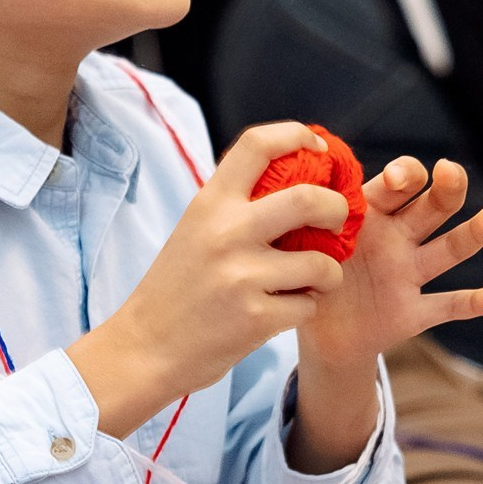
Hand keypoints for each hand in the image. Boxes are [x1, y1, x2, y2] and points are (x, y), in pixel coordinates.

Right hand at [68, 123, 352, 440]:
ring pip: (322, 263)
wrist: (144, 348)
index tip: (320, 150)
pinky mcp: (256, 318)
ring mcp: (243, 277)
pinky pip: (309, 305)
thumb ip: (235, 207)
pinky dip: (304, 308)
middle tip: (337, 221)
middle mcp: (227, 233)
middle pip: (310, 199)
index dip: (298, 136)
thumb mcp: (194, 231)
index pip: (259, 144)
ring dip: (329, 273)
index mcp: (210, 204)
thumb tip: (295, 180)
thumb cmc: (175, 288)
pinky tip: (282, 311)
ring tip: (312, 280)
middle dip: (338, 209)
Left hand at [297, 155, 482, 377]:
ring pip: (448, 250)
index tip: (396, 179)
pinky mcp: (413, 311)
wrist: (315, 331)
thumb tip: (293, 190)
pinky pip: (445, 306)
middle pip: (432, 207)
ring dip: (473, 234)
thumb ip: (304, 220)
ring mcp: (409, 274)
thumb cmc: (306, 272)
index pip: (398, 183)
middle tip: (450, 172)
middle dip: (446, 187)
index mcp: (371, 214)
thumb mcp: (299, 242)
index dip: (404, 174)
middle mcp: (398, 239)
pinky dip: (468, 303)